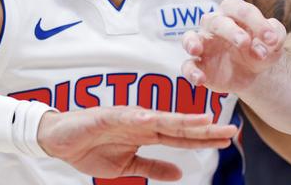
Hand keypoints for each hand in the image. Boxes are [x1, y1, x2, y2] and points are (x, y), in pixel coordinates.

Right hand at [36, 106, 236, 181]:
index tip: (228, 138)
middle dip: (205, 128)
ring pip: (160, 118)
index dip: (205, 138)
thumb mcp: (127, 165)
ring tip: (204, 120)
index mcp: (148, 133)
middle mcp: (143, 121)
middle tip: (231, 129)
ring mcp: (127, 117)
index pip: (182, 137)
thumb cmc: (93, 147)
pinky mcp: (107, 116)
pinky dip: (140, 118)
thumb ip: (153, 167)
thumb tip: (180, 173)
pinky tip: (155, 120)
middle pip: (180, 126)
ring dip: (182, 119)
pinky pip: (126, 117)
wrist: (59, 139)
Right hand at [181, 0, 286, 93]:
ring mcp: (204, 45)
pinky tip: (200, 79)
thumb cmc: (263, 47)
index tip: (271, 39)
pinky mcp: (199, 65)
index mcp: (234, 13)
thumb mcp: (275, 40)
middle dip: (230, 31)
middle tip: (245, 43)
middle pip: (216, 21)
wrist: (256, 72)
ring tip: (197, 49)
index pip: (239, 9)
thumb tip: (269, 41)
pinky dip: (191, 72)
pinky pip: (188, 66)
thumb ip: (276, 34)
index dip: (255, 21)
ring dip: (191, 42)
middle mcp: (215, 25)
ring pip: (190, 38)